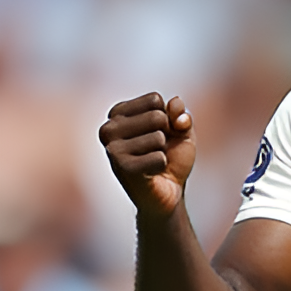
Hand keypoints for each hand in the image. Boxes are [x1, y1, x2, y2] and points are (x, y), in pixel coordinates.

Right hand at [99, 93, 195, 219]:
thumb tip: (175, 104)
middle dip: (167, 135)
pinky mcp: (121, 167)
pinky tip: (151, 172)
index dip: (168, 118)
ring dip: (163, 151)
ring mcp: (112, 148)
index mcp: (118, 113)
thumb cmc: (172, 157)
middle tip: (157, 150)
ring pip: (158, 137)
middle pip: (157, 116)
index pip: (155, 99)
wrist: (169, 190)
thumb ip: (180, 113)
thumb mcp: (182, 130)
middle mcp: (109, 128)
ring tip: (152, 161)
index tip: (161, 133)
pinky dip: (162, 165)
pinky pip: (159, 157)